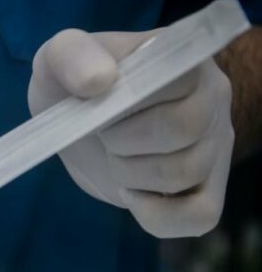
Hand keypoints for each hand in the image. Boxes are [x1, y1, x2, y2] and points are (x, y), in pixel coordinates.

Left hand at [28, 29, 233, 237]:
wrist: (77, 122)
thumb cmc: (72, 85)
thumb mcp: (58, 59)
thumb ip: (72, 55)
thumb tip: (99, 79)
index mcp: (181, 59)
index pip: (179, 79)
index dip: (128, 102)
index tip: (99, 104)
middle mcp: (210, 99)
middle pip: (184, 128)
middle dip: (123, 140)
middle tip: (102, 135)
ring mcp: (213, 146)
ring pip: (186, 173)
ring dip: (131, 174)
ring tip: (114, 158)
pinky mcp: (206, 189)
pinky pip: (200, 216)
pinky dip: (157, 215)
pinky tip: (132, 194)